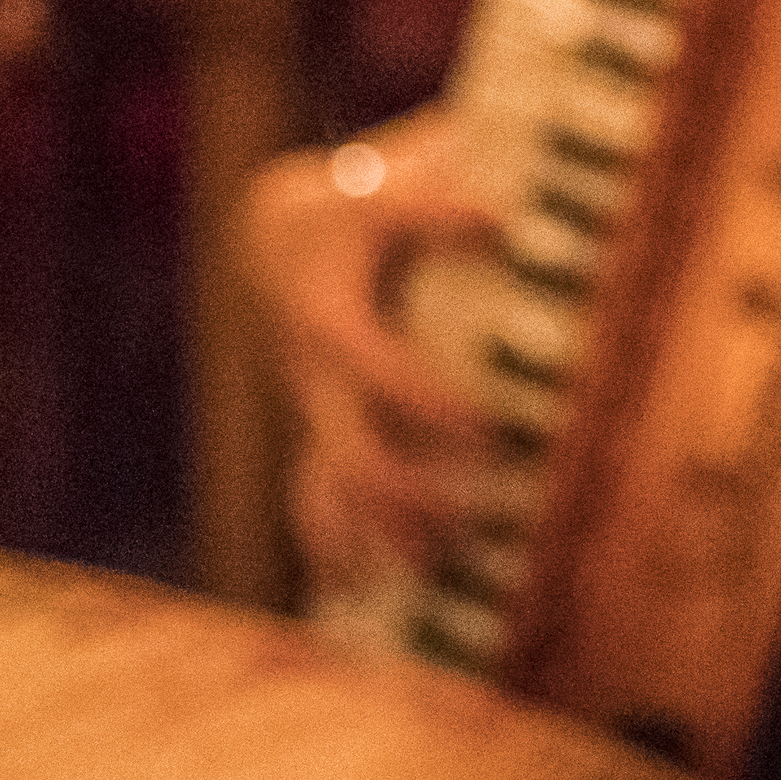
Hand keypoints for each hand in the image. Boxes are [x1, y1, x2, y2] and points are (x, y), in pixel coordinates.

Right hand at [235, 121, 506, 588]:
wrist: (280, 235)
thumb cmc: (346, 209)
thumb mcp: (381, 189)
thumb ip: (435, 205)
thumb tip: (500, 220)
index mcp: (327, 310)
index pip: (369, 353)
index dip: (421, 384)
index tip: (484, 402)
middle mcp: (315, 369)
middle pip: (343, 442)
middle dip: (402, 481)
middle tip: (474, 492)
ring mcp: (318, 407)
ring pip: (331, 482)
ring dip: (380, 528)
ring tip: (433, 564)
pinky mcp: (326, 430)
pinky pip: (320, 499)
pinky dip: (340, 546)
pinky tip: (360, 590)